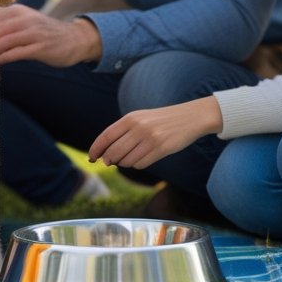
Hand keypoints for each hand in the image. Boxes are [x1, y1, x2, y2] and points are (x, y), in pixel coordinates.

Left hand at [0, 4, 101, 66]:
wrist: (75, 38)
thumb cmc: (44, 32)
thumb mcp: (24, 22)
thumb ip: (4, 23)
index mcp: (16, 11)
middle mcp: (23, 19)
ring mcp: (33, 32)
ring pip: (4, 40)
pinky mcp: (40, 47)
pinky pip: (17, 53)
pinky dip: (4, 58)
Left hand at [88, 96, 222, 169]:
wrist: (190, 117)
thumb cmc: (161, 120)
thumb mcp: (141, 118)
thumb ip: (124, 132)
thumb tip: (106, 154)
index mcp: (131, 118)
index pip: (106, 136)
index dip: (96, 148)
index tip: (91, 158)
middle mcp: (139, 127)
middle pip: (114, 152)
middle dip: (108, 160)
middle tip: (109, 162)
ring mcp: (150, 138)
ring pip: (127, 160)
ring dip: (124, 163)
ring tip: (130, 157)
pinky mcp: (162, 148)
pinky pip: (141, 164)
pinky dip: (138, 164)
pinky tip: (142, 158)